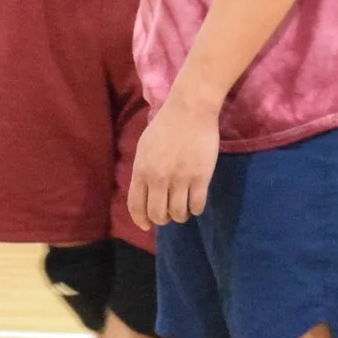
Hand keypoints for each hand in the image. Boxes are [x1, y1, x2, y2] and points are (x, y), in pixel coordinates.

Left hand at [128, 94, 219, 228]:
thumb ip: (143, 170)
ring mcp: (180, 179)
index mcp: (141, 170)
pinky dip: (196, 209)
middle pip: (158, 214)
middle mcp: (158, 178)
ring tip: (183, 210)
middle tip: (168, 215)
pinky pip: (197, 205)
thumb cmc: (165, 127)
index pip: (136, 205)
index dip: (141, 219)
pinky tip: (196, 203)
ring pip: (178, 213)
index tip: (146, 226)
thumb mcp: (144, 148)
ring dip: (180, 216)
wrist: (189, 111)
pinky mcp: (200, 177)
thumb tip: (144, 193)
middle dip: (162, 220)